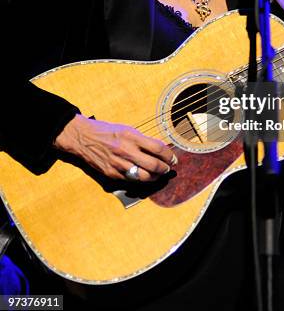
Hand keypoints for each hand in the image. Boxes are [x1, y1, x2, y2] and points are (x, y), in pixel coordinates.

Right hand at [54, 115, 177, 180]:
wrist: (82, 137)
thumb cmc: (106, 131)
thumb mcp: (126, 129)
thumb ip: (142, 140)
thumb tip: (159, 150)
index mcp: (131, 136)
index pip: (158, 148)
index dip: (169, 155)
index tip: (173, 158)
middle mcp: (126, 150)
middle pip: (154, 165)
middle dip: (165, 168)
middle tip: (168, 168)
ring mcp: (118, 164)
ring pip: (144, 177)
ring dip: (156, 177)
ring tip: (159, 174)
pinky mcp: (111, 174)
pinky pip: (131, 180)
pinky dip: (141, 180)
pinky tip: (144, 177)